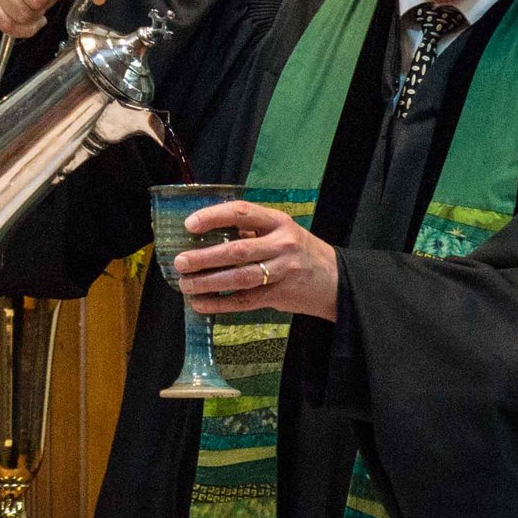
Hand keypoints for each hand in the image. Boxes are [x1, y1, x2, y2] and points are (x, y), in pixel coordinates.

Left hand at [175, 201, 339, 322]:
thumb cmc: (300, 252)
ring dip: (208, 282)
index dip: (213, 216)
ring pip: (240, 277)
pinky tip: (200, 304)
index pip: (242, 212)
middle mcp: (282, 244)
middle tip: (179, 262)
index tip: (189, 225)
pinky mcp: (280, 295)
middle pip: (237, 250)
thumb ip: (251, 231)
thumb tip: (205, 234)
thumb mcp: (282, 232)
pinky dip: (220, 304)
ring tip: (185, 285)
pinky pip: (246, 300)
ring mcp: (283, 271)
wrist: (338, 281)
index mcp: (279, 222)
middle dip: (204, 257)